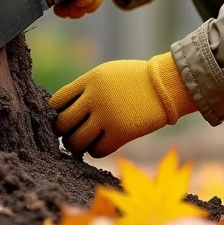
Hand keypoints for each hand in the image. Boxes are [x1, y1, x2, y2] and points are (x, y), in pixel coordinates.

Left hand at [50, 52, 197, 156]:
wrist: (166, 85)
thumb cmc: (136, 80)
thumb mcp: (108, 73)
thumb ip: (86, 88)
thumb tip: (65, 110)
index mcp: (90, 80)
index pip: (57, 101)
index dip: (56, 113)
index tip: (64, 118)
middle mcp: (94, 98)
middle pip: (62, 124)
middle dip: (63, 132)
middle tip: (71, 134)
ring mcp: (107, 116)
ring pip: (75, 142)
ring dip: (77, 145)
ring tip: (83, 142)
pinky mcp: (120, 133)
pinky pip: (95, 151)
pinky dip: (95, 150)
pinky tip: (101, 143)